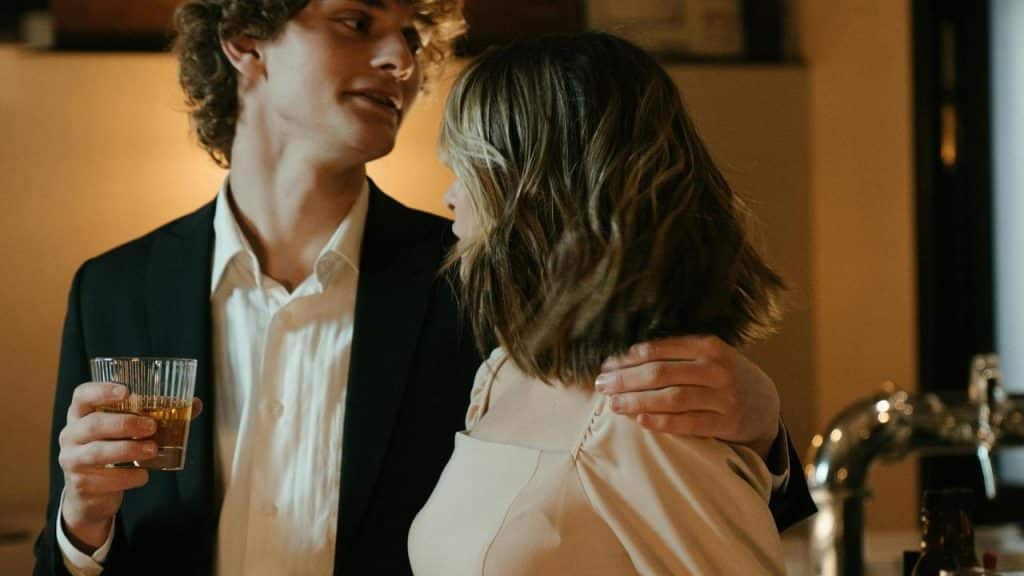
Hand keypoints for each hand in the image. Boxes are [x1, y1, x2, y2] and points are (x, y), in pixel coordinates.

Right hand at [58, 382, 202, 551]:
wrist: (92, 493)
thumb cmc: (113, 449)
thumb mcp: (127, 430)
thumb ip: (156, 416)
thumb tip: (194, 404)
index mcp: (81, 414)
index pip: (82, 395)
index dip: (101, 390)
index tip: (127, 392)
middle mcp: (70, 434)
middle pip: (93, 424)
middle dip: (125, 424)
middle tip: (152, 426)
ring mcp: (72, 460)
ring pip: (98, 452)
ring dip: (129, 450)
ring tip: (153, 449)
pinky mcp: (81, 484)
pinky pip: (106, 479)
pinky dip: (129, 476)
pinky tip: (144, 474)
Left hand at [596, 335, 779, 458]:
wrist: (766, 403)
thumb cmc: (725, 375)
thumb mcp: (710, 355)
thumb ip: (678, 353)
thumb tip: (627, 355)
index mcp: (709, 347)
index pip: (660, 350)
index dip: (629, 358)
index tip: (607, 365)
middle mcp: (717, 370)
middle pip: (661, 374)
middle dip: (626, 379)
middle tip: (601, 385)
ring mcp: (724, 397)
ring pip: (672, 398)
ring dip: (637, 401)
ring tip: (614, 404)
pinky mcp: (727, 423)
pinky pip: (687, 423)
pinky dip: (661, 421)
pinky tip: (640, 420)